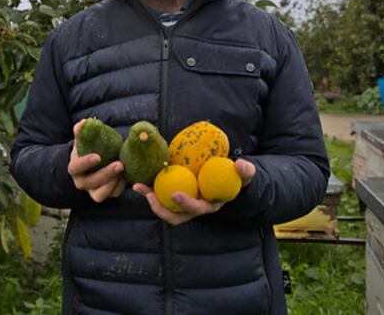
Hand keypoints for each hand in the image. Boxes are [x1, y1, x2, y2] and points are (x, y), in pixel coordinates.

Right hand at [67, 119, 126, 202]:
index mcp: (75, 168)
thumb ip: (82, 132)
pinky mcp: (104, 194)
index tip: (98, 156)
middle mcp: (82, 182)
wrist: (91, 164)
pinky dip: (120, 186)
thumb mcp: (83, 141)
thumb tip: (84, 122)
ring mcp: (92, 190)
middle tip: (120, 164)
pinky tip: (126, 176)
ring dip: (113, 183)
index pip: (76, 167)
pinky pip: (113, 194)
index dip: (86, 163)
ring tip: (123, 170)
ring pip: (100, 194)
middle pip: (91, 182)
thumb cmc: (87, 150)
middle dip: (106, 174)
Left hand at [132, 158, 255, 225]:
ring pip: (165, 209)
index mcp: (209, 205)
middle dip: (161, 209)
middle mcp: (195, 209)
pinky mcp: (175, 197)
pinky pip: (160, 196)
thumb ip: (245, 171)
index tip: (175, 193)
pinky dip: (149, 190)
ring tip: (138, 188)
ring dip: (150, 200)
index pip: (197, 209)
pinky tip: (138, 182)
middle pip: (176, 217)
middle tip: (149, 196)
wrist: (227, 178)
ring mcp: (184, 205)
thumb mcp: (244, 174)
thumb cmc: (235, 176)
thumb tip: (241, 165)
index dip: (186, 204)